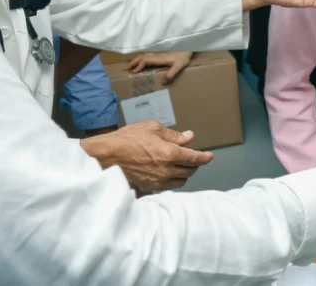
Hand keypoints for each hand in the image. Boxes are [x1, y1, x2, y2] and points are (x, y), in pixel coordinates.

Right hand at [80, 120, 213, 191]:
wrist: (106, 156)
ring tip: (181, 166)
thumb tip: (189, 137)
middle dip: (194, 165)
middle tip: (193, 158)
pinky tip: (167, 174)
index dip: (204, 157)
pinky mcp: (149, 188)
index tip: (209, 156)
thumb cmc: (128, 138)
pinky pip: (167, 187)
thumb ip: (173, 135)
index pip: (195, 158)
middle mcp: (167, 170)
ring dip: (184, 174)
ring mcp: (158, 182)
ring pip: (180, 182)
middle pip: (189, 172)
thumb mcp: (152, 128)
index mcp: (171, 154)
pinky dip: (171, 181)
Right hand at [126, 52, 192, 84]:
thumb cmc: (183, 58)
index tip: (133, 72)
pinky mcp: (159, 54)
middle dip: (133, 62)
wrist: (187, 49)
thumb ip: (171, 73)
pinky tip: (139, 62)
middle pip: (141, 57)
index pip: (146, 60)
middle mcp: (156, 55)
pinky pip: (146, 55)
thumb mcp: (179, 67)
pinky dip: (140, 59)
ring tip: (129, 66)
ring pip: (143, 55)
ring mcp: (157, 54)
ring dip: (135, 60)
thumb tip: (163, 82)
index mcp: (159, 58)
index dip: (139, 66)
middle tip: (125, 69)